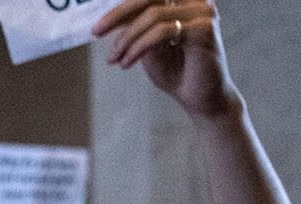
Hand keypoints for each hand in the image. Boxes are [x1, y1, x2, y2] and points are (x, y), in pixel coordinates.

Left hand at [94, 0, 238, 118]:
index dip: (120, 9)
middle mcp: (195, 1)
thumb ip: (135, 28)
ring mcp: (202, 13)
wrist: (198, 97)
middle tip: (96, 33)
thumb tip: (109, 19)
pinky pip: (161, 32)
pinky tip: (127, 63)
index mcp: (182, 2)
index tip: (97, 28)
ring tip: (115, 59)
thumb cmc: (175, 70)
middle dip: (119, 14)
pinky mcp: (204, 29)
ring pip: (153, 16)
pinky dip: (139, 47)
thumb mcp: (147, 46)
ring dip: (127, 39)